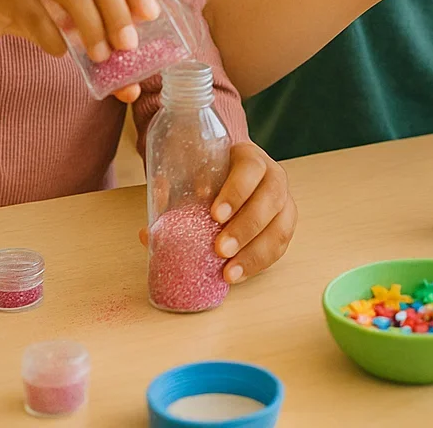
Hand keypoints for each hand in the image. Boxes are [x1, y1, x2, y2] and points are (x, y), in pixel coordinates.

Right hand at [0, 0, 159, 102]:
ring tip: (100, 57)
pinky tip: (60, 52)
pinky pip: (34, 13)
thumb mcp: (63, 9)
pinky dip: (52, 37)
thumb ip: (95, 31)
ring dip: (91, 27)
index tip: (149, 18)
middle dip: (117, 12)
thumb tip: (132, 84)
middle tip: (128, 46)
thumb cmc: (25, 3)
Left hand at [137, 142, 296, 284]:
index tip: (215, 215)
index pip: (251, 170)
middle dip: (246, 227)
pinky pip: (279, 246)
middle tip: (220, 249)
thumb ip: (174, 196)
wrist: (235, 176)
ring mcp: (284, 202)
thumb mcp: (194, 175)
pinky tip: (238, 274)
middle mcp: (273, 177)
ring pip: (281, 226)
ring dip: (255, 252)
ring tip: (229, 272)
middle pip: (270, 199)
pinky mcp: (284, 225)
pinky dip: (259, 263)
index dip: (236, 192)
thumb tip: (148, 232)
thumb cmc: (213, 177)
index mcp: (250, 159)